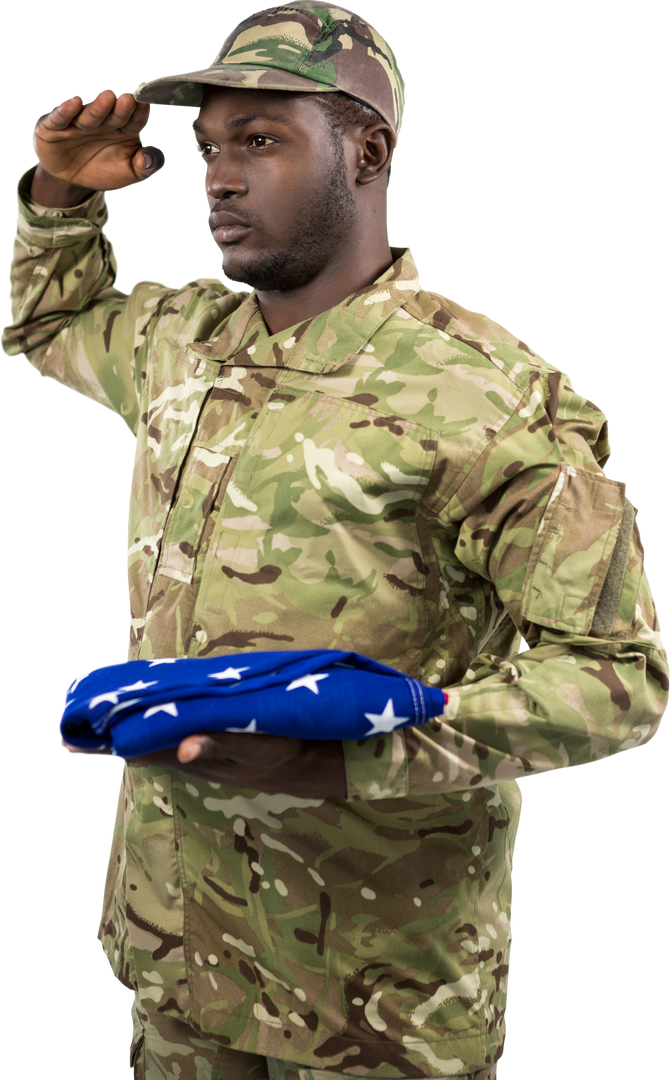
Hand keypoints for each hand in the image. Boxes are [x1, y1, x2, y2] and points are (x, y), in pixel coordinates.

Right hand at [31, 88, 164, 192]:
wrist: (72, 180)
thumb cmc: (104, 170)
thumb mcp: (129, 173)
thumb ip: (145, 166)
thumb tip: (149, 157)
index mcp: (124, 129)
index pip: (135, 120)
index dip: (140, 114)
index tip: (147, 104)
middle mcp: (102, 121)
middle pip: (113, 114)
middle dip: (120, 107)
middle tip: (127, 98)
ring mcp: (78, 122)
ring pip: (90, 115)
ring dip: (98, 107)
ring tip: (107, 96)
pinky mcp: (54, 126)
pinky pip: (61, 118)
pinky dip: (66, 110)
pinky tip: (74, 101)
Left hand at [60, 732, 347, 798]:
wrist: (300, 759)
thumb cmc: (275, 749)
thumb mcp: (253, 745)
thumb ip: (219, 743)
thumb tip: (184, 748)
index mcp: (189, 751)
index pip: (136, 747)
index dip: (105, 743)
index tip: (72, 740)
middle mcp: (183, 753)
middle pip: (133, 748)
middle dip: (100, 744)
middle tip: (64, 740)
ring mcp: (190, 750)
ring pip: (144, 744)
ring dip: (115, 741)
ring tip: (79, 740)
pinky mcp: (199, 742)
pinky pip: (161, 739)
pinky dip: (139, 734)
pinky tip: (125, 731)